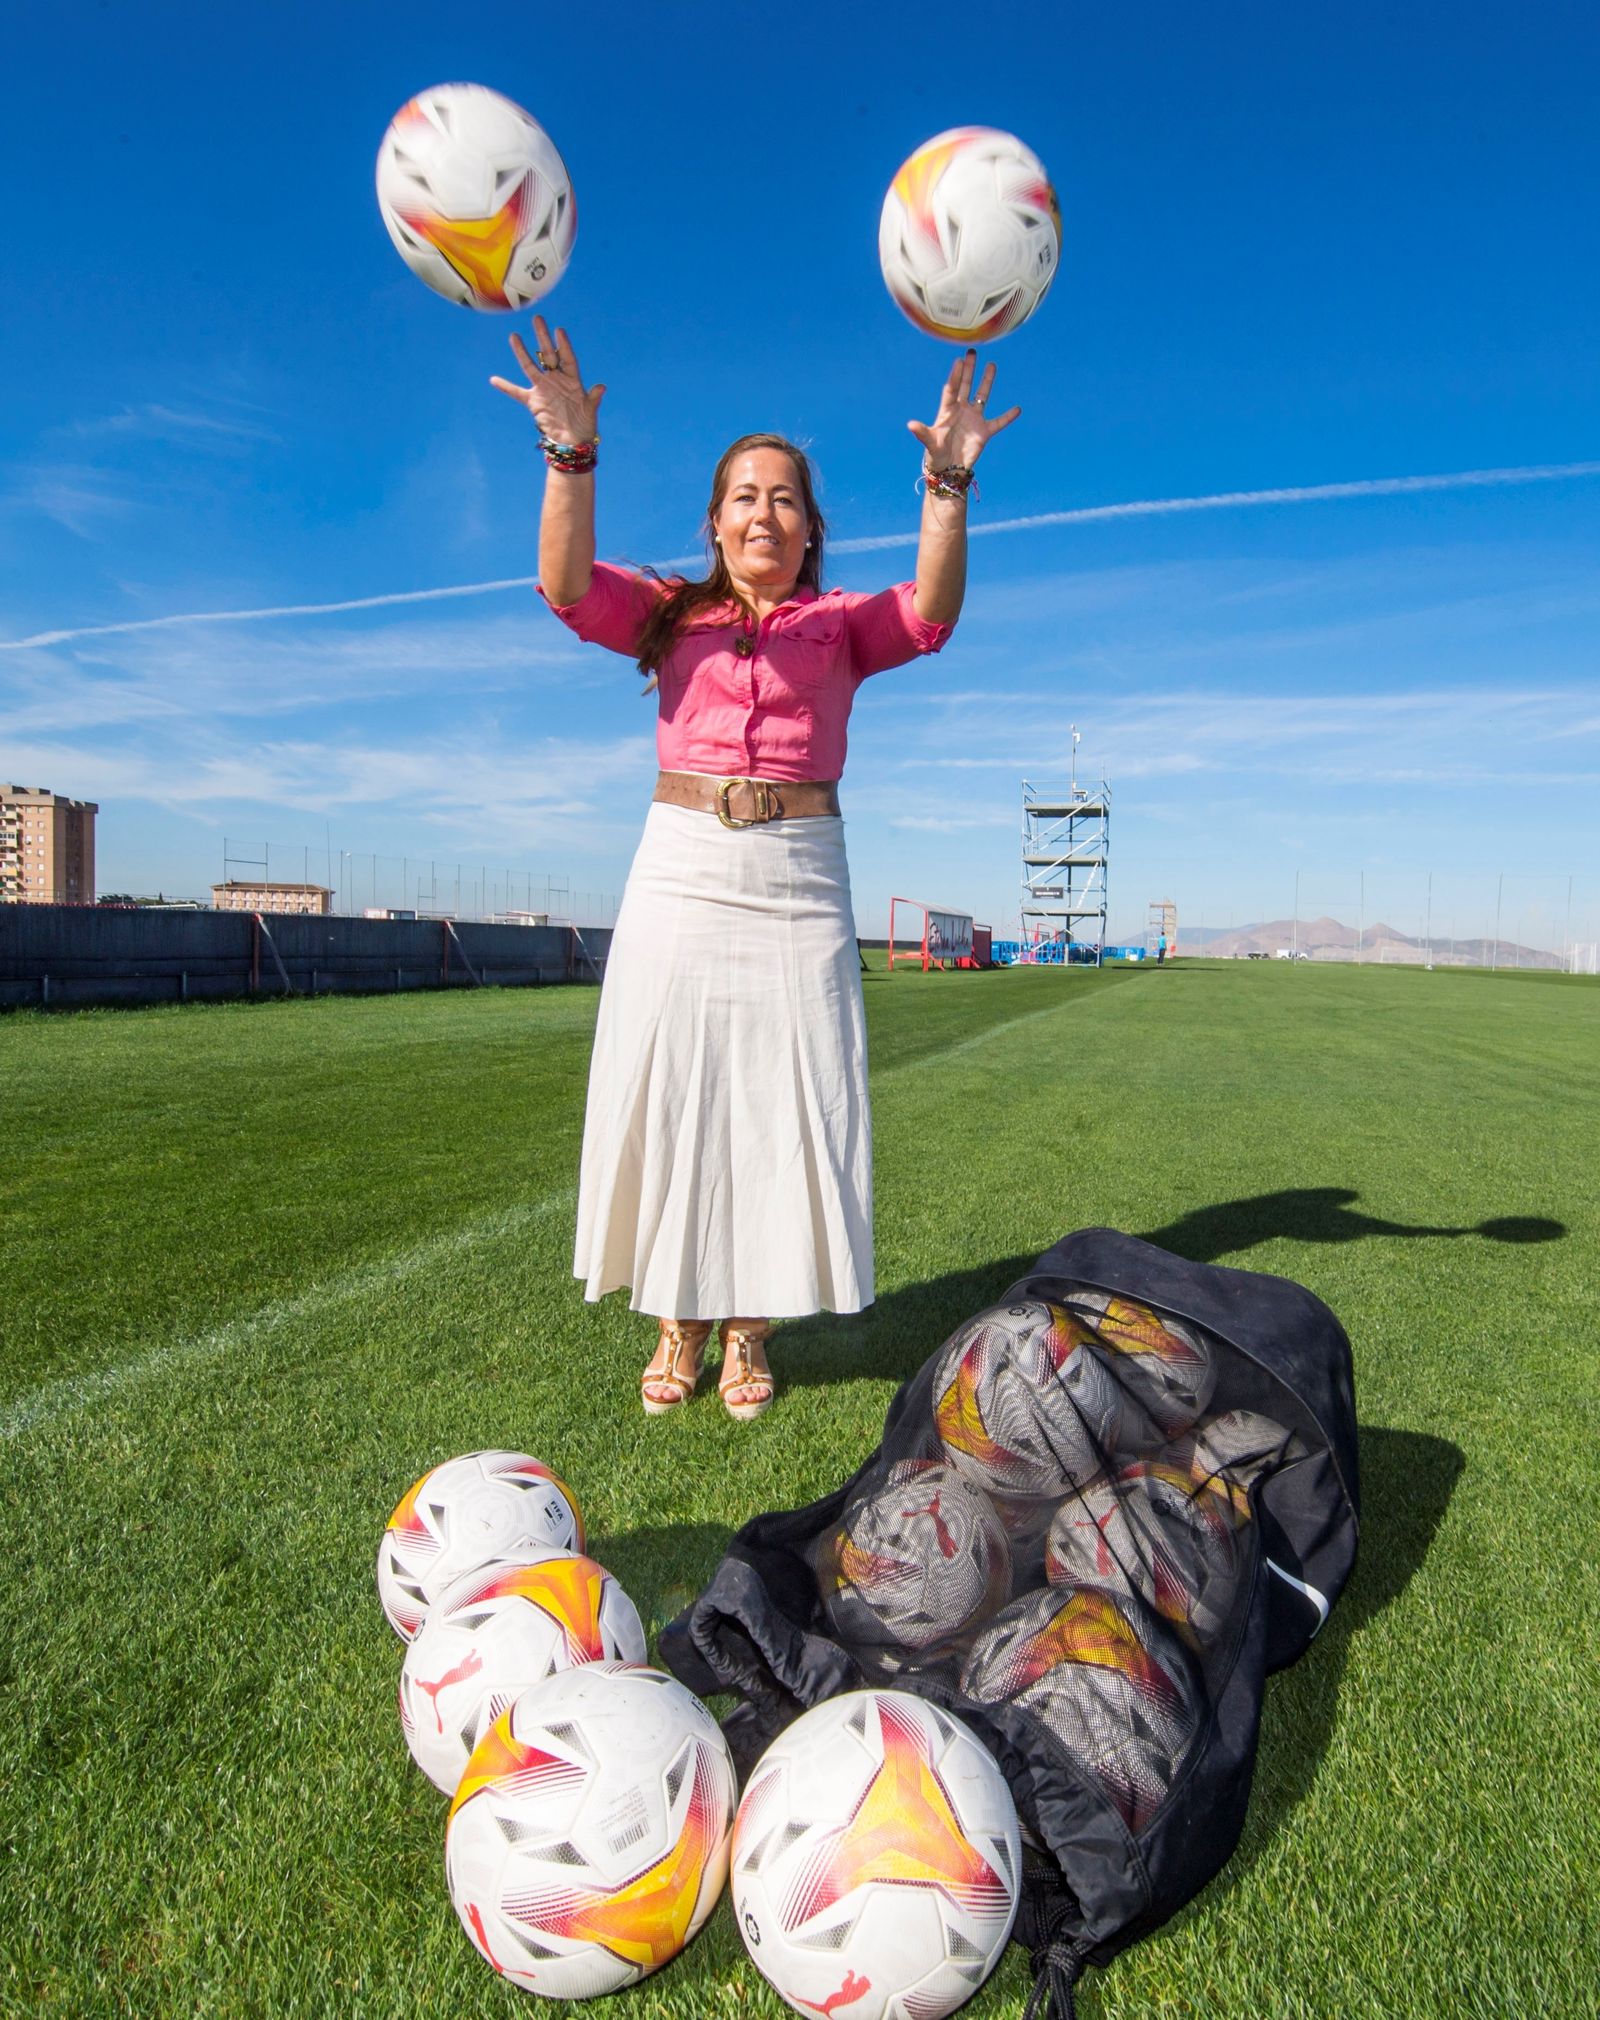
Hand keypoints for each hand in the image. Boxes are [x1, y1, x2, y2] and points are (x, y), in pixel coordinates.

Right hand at [490, 315, 604, 445]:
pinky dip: (506, 387)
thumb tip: (601, 387)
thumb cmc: (585, 425)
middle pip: (548, 355)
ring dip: (522, 352)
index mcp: (572, 380)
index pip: (567, 358)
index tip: (559, 330)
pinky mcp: (534, 402)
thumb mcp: (590, 411)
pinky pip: (517, 392)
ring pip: (530, 367)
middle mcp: (556, 380)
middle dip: (543, 337)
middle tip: (538, 319)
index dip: (563, 345)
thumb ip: (593, 398)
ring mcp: (544, 389)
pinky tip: (494, 380)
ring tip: (514, 336)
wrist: (573, 442)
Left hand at [907, 349, 1019, 471]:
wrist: (948, 470)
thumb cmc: (936, 455)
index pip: (952, 389)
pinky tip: (1017, 409)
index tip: (958, 360)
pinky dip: (1008, 417)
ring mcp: (973, 420)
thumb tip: (910, 425)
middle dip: (969, 370)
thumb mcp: (929, 442)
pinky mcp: (984, 432)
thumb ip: (922, 432)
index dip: (955, 375)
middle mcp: (961, 411)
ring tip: (991, 365)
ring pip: (982, 396)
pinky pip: (999, 422)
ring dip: (986, 381)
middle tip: (972, 352)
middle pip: (966, 386)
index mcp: (947, 411)